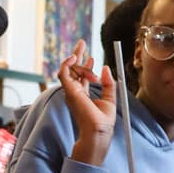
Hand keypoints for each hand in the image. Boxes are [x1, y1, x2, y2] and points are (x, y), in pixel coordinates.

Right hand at [59, 40, 116, 165]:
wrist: (98, 130)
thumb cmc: (103, 120)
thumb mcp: (110, 97)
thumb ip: (108, 83)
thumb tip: (106, 68)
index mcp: (83, 94)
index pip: (81, 76)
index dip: (86, 65)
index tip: (92, 57)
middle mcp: (75, 92)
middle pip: (72, 70)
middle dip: (77, 55)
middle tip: (82, 42)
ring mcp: (71, 91)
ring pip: (68, 69)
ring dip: (75, 58)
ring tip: (81, 49)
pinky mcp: (69, 90)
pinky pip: (63, 72)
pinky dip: (66, 63)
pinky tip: (74, 57)